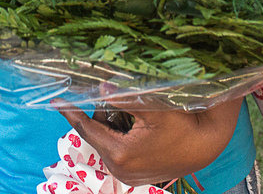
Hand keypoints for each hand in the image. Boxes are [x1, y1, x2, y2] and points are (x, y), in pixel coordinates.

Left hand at [52, 97, 240, 185]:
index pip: (87, 129)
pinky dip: (123, 134)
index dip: (71, 112)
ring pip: (108, 140)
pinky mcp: (136, 175)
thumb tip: (101, 88)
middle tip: (120, 98)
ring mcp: (128, 175)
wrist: (206, 145)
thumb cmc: (182, 124)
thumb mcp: (152, 106)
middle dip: (104, 114)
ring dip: (115, 124)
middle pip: (98, 134)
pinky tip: (140, 125)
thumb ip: (124, 98)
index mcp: (120, 154)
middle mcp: (120, 170)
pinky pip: (119, 149)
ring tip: (136, 114)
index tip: (56, 100)